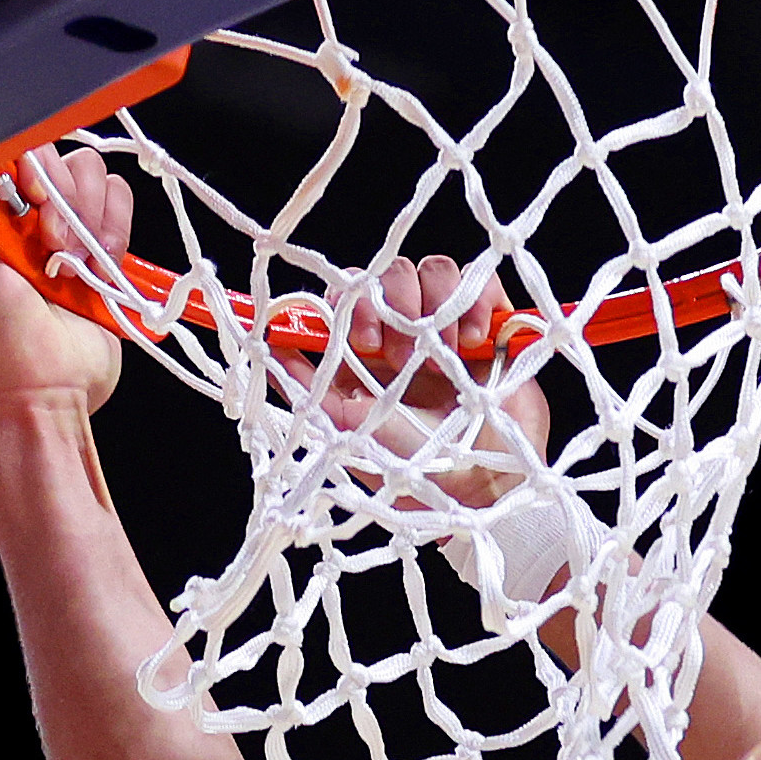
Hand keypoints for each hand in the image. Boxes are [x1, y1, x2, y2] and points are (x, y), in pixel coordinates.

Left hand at [0, 145, 134, 412]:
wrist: (47, 385)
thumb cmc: (3, 335)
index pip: (20, 149)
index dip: (37, 165)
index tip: (38, 199)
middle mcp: (32, 213)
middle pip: (67, 159)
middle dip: (70, 201)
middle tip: (56, 248)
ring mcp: (72, 230)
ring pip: (99, 180)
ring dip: (97, 220)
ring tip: (80, 264)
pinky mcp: (105, 250)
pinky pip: (122, 210)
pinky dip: (118, 232)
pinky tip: (102, 265)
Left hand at [307, 255, 551, 509]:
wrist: (479, 488)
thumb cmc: (413, 467)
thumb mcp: (348, 429)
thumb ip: (310, 389)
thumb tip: (270, 348)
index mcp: (369, 351)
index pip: (350, 295)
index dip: (351, 304)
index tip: (364, 341)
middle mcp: (407, 331)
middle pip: (390, 274)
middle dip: (392, 306)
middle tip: (400, 357)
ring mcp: (450, 326)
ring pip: (432, 271)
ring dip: (434, 307)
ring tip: (442, 360)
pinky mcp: (490, 326)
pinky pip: (479, 284)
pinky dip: (473, 304)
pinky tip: (471, 343)